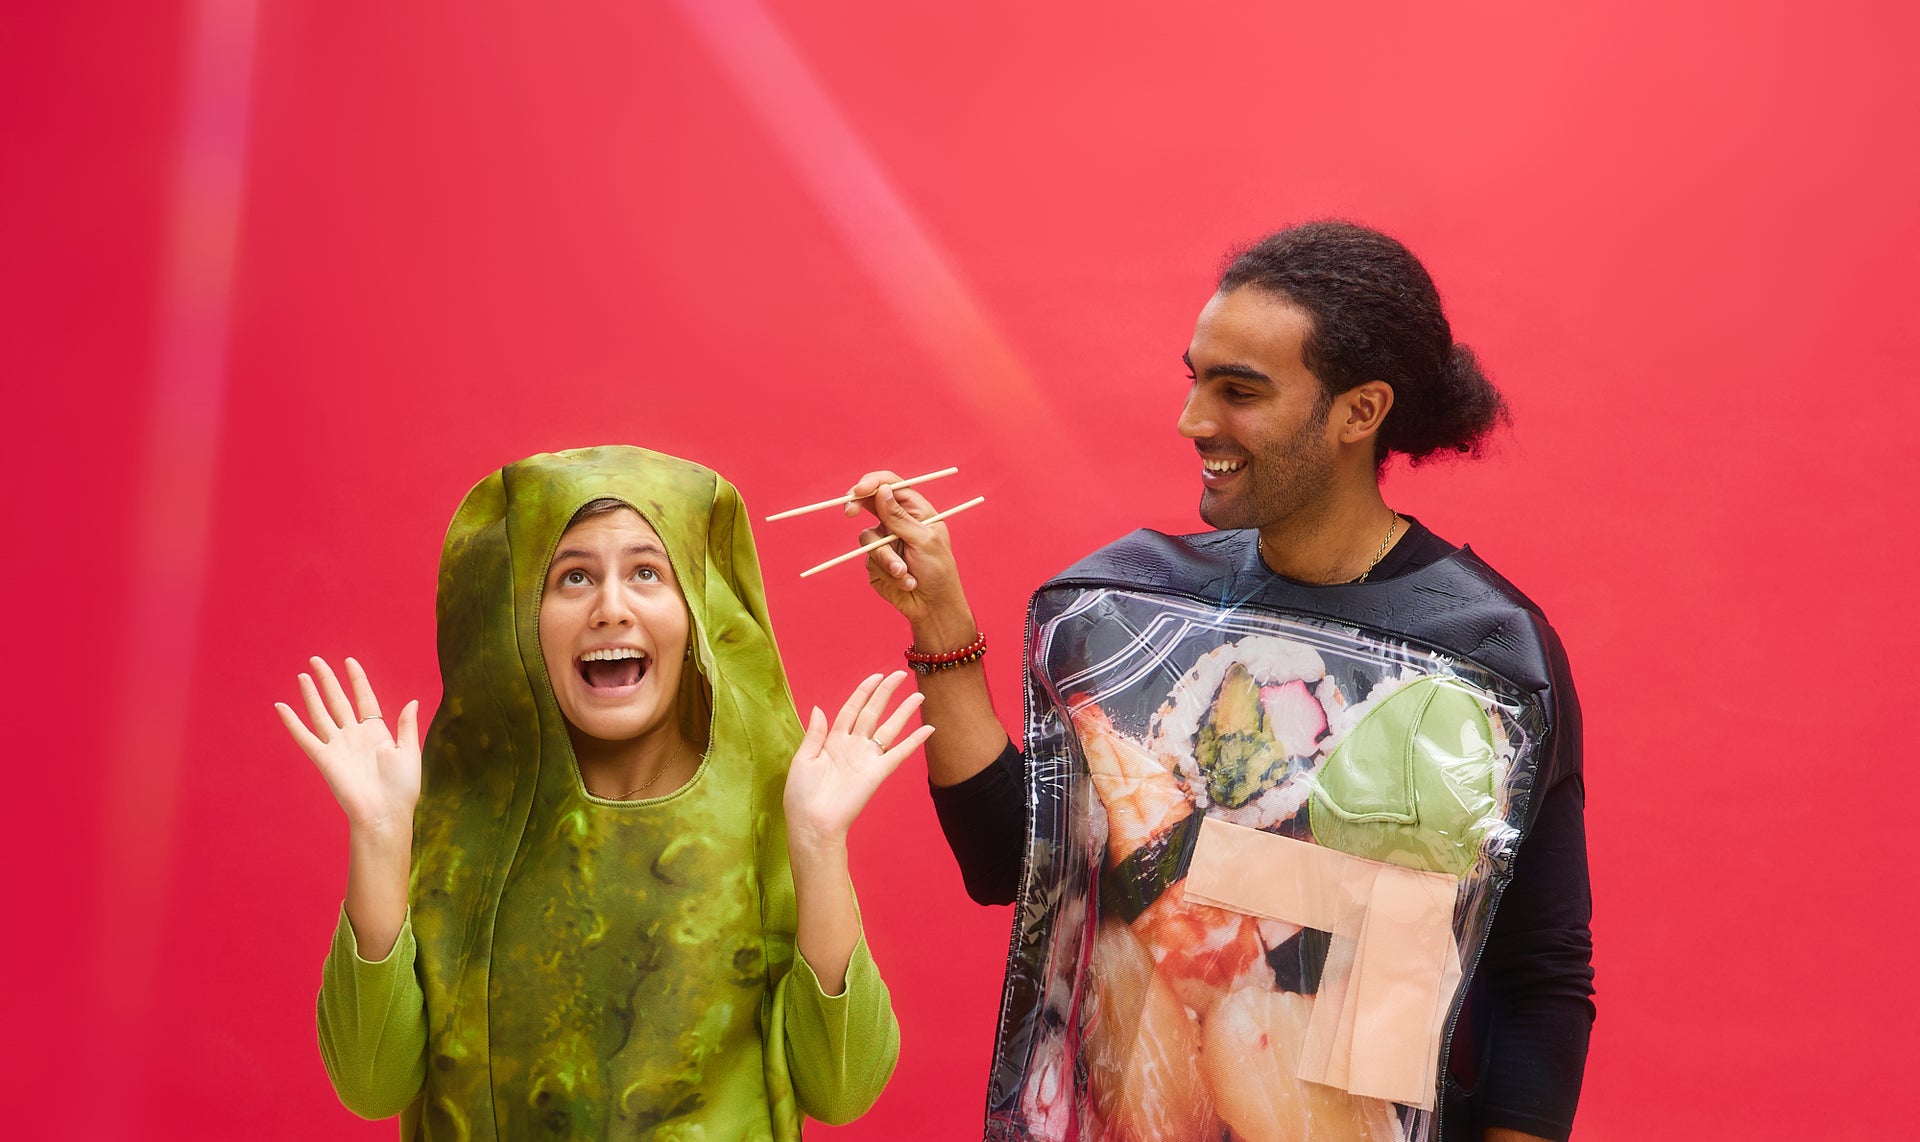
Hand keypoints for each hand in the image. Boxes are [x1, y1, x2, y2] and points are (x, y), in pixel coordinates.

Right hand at [276, 656, 420, 838]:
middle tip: (317, 660)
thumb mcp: (410, 752)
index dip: (357, 680)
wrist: (384, 813)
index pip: (364, 698)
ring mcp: (338, 746)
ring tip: (303, 675)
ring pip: (321, 713)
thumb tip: (413, 701)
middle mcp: (354, 736)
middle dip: (329, 680)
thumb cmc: (401, 788)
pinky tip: (281, 707)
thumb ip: (407, 726)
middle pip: (338, 701)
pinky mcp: (324, 758)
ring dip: (311, 694)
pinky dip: (292, 722)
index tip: (350, 661)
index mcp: (377, 733)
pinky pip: (305, 736)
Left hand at [783, 670, 935, 850]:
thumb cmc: (801, 796)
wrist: (812, 824)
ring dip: (903, 712)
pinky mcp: (877, 774)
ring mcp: (866, 759)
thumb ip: (814, 734)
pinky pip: (898, 754)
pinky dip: (913, 742)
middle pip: (872, 712)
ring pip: (888, 729)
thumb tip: (818, 708)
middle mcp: (852, 746)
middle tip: (901, 675)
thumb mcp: (803, 760)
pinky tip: (927, 729)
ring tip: (919, 696)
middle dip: (886, 693)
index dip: (863, 692)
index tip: (876, 676)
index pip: (851, 709)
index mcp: (832, 741)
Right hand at [843, 470, 974, 639]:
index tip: (858, 490)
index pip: (891, 485)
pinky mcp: (875, 562)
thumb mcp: (924, 541)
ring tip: (905, 574)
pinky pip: (868, 561)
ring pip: (866, 538)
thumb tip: (881, 491)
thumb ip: (900, 518)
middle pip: (868, 502)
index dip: (872, 483)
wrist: (933, 607)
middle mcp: (896, 522)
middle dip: (856, 506)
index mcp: (915, 511)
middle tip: (849, 512)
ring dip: (885, 558)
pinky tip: (906, 583)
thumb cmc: (938, 571)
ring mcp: (884, 541)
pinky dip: (886, 573)